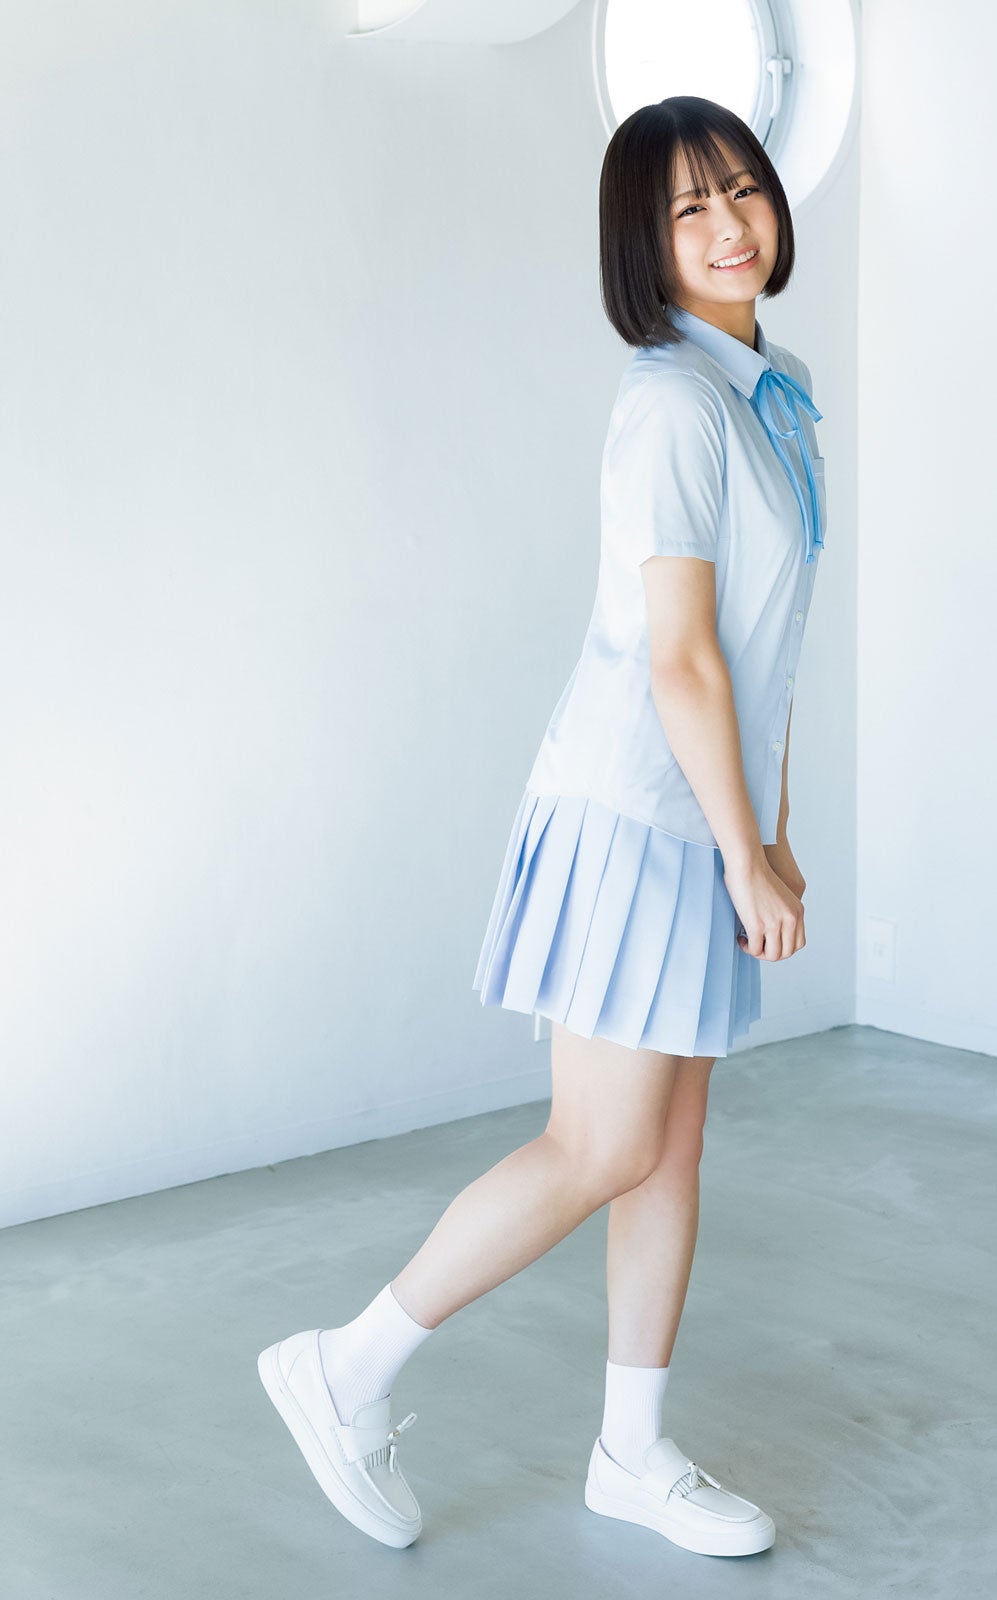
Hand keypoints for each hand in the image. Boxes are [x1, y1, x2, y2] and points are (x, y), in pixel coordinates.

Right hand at [724, 846, 805, 961]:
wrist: (747, 863)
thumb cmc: (756, 873)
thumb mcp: (780, 896)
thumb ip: (781, 912)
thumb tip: (770, 930)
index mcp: (797, 911)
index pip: (798, 943)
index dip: (783, 947)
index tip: (769, 941)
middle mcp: (790, 919)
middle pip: (787, 953)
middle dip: (771, 953)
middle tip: (758, 945)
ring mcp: (775, 924)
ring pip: (772, 956)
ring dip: (759, 953)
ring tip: (749, 943)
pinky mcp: (758, 926)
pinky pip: (755, 949)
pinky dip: (748, 948)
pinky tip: (741, 939)